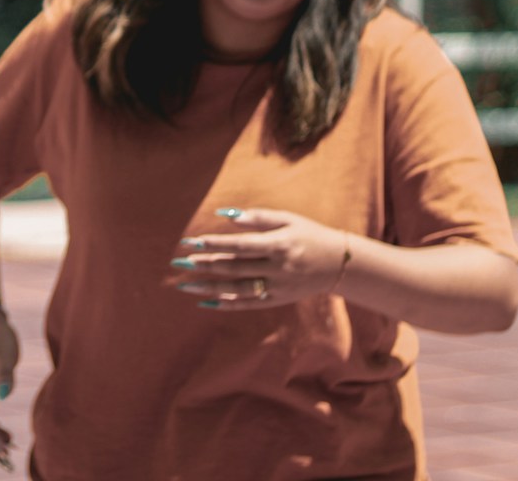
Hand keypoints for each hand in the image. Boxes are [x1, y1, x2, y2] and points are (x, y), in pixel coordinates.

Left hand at [170, 207, 350, 308]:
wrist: (339, 264)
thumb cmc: (309, 234)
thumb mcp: (287, 219)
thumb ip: (256, 217)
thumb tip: (224, 214)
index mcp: (278, 245)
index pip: (240, 245)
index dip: (215, 244)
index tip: (191, 242)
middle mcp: (277, 269)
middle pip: (235, 268)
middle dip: (204, 265)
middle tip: (178, 263)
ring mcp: (277, 287)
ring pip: (238, 289)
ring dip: (209, 287)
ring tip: (183, 285)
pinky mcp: (278, 300)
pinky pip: (249, 304)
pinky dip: (227, 304)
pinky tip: (206, 302)